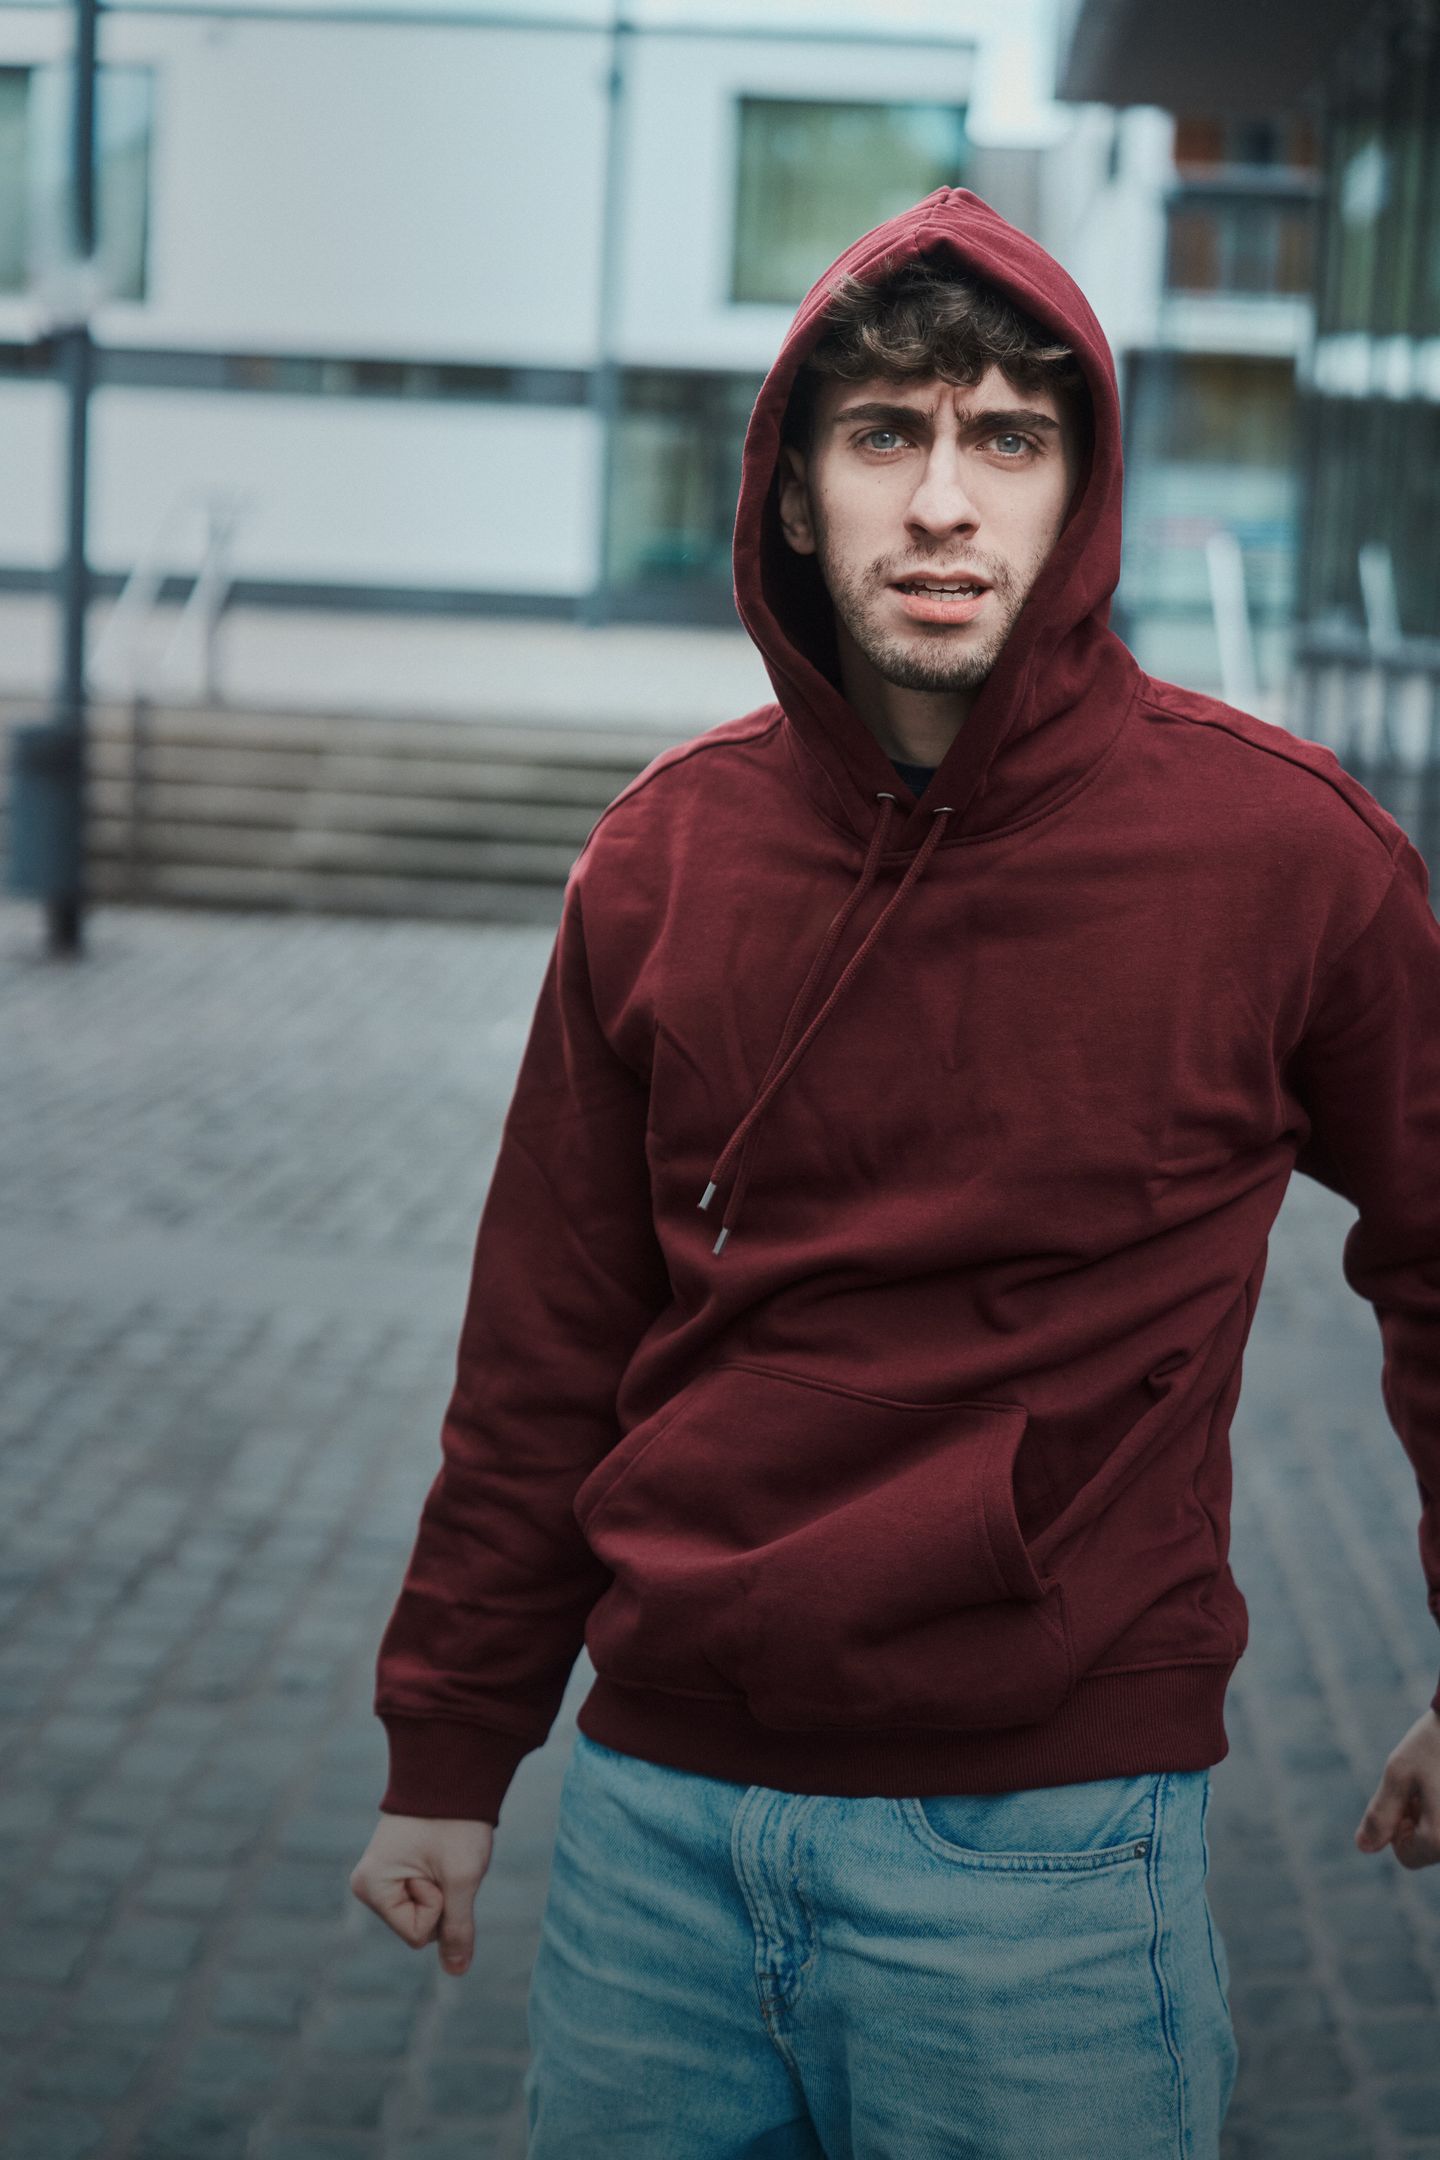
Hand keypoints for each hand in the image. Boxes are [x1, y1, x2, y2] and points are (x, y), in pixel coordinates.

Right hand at [349, 1812, 494, 1973]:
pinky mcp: (393, 1869)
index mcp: (371, 1886)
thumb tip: (456, 1971)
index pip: (417, 1935)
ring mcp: (379, 1876)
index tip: (438, 1867)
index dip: (439, 1906)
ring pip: (422, 1912)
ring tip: (440, 1851)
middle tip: (442, 1857)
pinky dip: (438, 1880)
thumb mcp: (461, 1878)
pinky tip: (437, 1852)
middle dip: (441, 1900)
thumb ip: (458, 1929)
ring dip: (442, 1889)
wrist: (453, 1772)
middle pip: (417, 1927)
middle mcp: (367, 1884)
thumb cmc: (455, 1821)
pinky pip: (422, 1895)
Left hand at [1354, 1707, 1439, 1868]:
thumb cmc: (1435, 1743)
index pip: (1406, 1856)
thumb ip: (1380, 1813)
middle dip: (1418, 1820)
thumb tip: (1363, 1847)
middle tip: (1423, 1783)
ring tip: (1436, 1779)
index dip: (1396, 1827)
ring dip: (1433, 1813)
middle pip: (1429, 1848)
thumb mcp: (1399, 1773)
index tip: (1406, 1794)